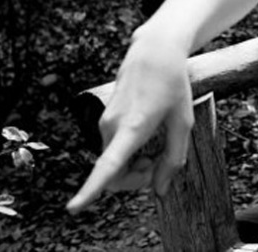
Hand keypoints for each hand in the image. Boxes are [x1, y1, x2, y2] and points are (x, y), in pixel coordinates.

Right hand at [66, 33, 193, 213]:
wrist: (155, 52)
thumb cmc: (173, 84)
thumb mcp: (183, 121)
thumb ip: (174, 158)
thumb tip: (160, 190)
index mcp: (133, 126)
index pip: (108, 163)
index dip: (91, 188)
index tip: (74, 207)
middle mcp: (111, 126)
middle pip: (115, 175)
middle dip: (137, 179)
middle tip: (160, 164)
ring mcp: (104, 122)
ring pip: (114, 162)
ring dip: (134, 165)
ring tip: (156, 146)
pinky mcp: (104, 119)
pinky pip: (113, 148)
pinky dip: (128, 153)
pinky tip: (147, 136)